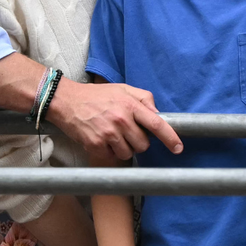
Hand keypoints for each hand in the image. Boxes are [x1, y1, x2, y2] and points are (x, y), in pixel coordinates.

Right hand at [46, 78, 183, 160]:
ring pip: (129, 152)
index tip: (178, 148)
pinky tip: (103, 139)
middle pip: (144, 144)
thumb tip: (158, 114)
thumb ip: (144, 99)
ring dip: (125, 147)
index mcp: (131, 106)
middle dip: (139, 141)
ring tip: (114, 135)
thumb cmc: (97, 95)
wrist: (66, 101)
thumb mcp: (123, 89)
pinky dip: (110, 152)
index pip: (157, 124)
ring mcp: (108, 134)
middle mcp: (121, 120)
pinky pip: (112, 157)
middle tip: (127, 131)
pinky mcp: (95, 145)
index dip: (171, 138)